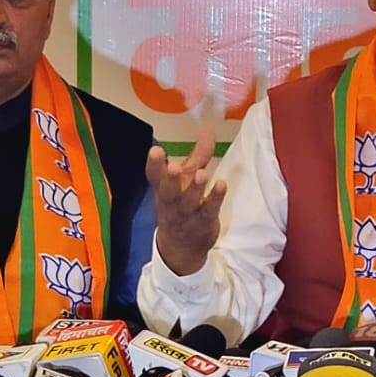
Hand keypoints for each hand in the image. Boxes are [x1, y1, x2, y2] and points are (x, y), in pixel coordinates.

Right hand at [146, 127, 226, 276]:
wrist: (180, 249)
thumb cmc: (181, 205)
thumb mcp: (187, 178)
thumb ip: (199, 154)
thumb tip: (208, 128)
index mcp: (163, 189)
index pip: (154, 177)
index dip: (154, 164)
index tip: (156, 151)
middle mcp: (172, 201)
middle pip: (168, 191)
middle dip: (170, 179)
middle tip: (173, 167)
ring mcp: (187, 214)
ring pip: (189, 201)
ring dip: (195, 188)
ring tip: (202, 174)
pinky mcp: (204, 222)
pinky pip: (209, 210)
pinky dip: (215, 198)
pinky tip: (221, 185)